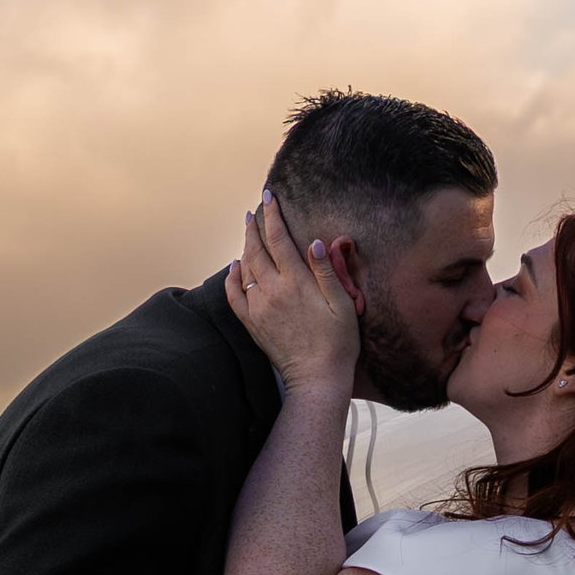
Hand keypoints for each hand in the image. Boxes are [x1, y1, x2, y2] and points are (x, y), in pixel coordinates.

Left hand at [222, 192, 359, 394]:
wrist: (316, 378)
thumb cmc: (337, 342)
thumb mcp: (342, 303)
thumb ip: (326, 271)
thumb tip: (313, 242)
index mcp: (296, 282)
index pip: (278, 239)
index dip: (272, 215)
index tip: (269, 197)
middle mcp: (272, 291)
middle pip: (257, 249)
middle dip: (254, 226)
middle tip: (253, 211)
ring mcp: (258, 308)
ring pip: (245, 268)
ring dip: (245, 247)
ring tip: (248, 233)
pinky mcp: (252, 323)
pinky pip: (234, 295)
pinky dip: (231, 277)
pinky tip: (235, 267)